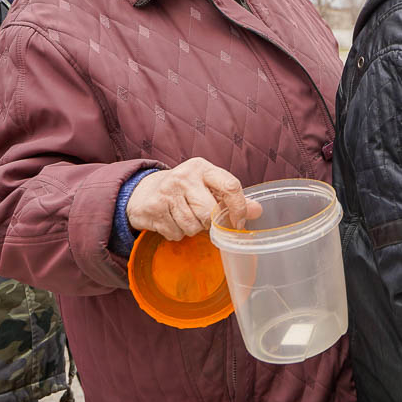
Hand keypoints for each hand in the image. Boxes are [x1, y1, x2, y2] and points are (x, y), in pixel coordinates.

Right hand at [126, 158, 261, 240]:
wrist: (144, 191)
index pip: (231, 186)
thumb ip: (232, 198)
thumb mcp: (208, 186)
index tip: (238, 222)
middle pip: (209, 213)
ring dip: (192, 229)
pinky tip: (171, 220)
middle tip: (203, 218)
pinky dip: (177, 233)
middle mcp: (184, 177)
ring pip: (192, 226)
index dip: (239, 208)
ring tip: (185, 217)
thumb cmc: (184, 189)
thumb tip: (257, 210)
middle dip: (209, 223)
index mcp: (202, 168)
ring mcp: (166, 192)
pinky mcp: (153, 208)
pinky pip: (176, 233)